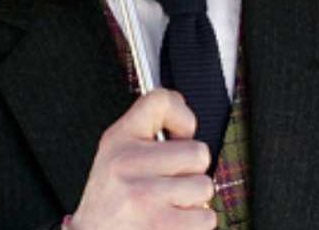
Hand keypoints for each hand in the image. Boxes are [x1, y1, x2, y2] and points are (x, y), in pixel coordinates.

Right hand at [69, 89, 216, 229]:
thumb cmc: (113, 199)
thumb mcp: (118, 154)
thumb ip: (151, 133)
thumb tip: (188, 126)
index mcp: (119, 140)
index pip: (161, 101)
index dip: (182, 117)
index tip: (178, 135)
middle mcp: (127, 163)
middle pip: (199, 153)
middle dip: (190, 172)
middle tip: (167, 184)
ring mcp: (143, 195)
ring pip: (204, 187)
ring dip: (193, 202)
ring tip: (166, 206)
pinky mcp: (158, 224)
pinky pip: (205, 218)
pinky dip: (194, 224)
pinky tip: (168, 223)